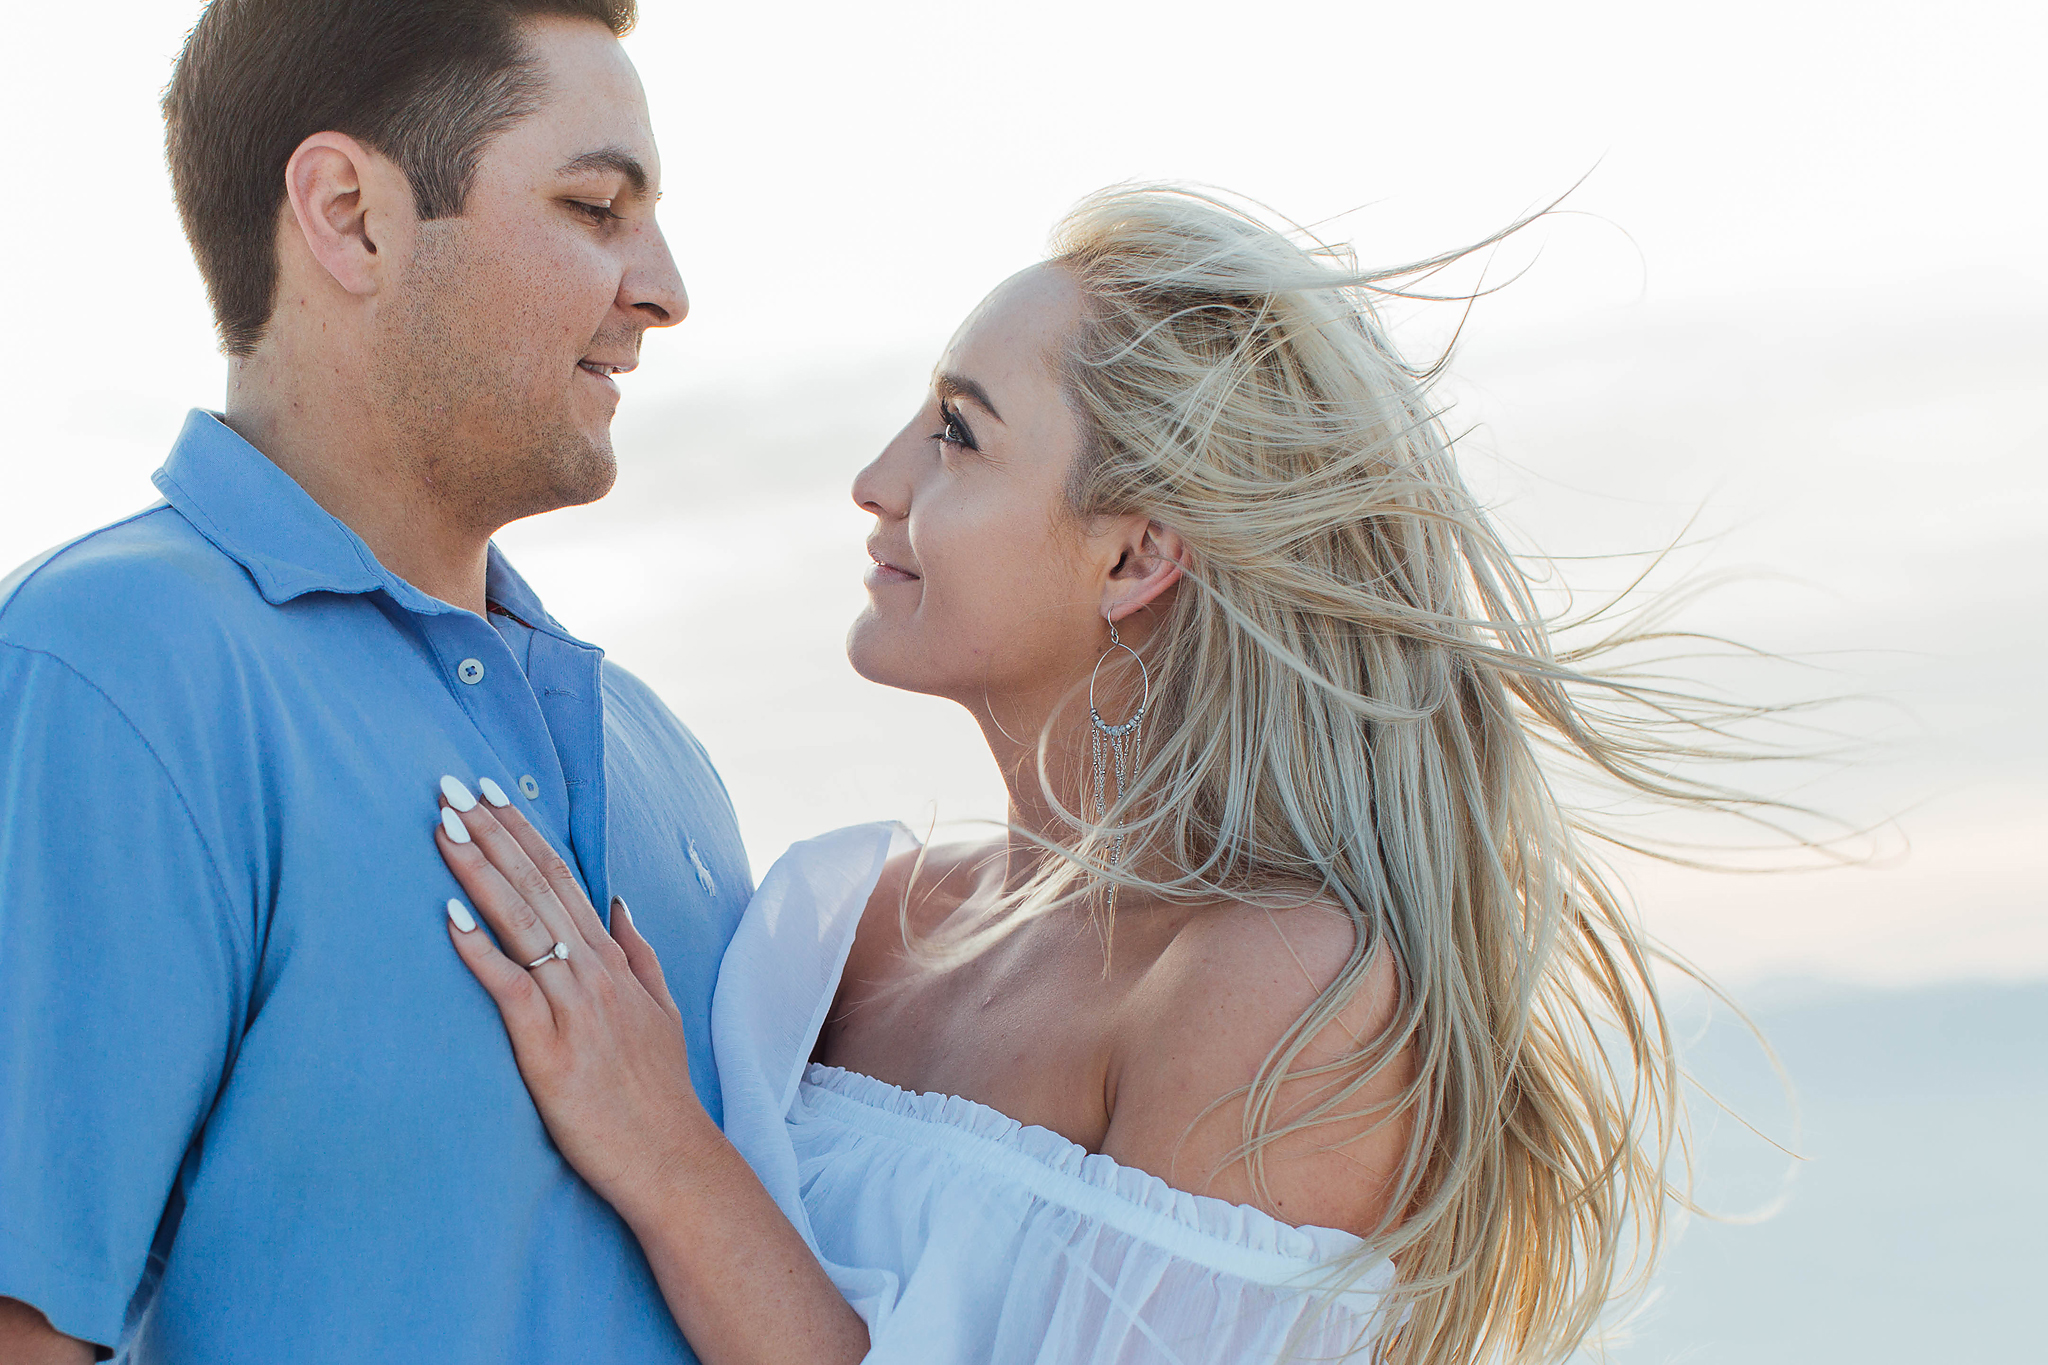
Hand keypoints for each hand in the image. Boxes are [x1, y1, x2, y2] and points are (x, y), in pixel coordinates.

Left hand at [434, 782, 709, 1219]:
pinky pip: (511, 990)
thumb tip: (619, 902)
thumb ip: (639, 952)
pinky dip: (480, 952)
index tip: (490, 793)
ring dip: (481, 873)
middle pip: (538, 887)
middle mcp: (595, 972)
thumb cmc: (657, 1093)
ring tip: (445, 828)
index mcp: (614, 961)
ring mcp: (575, 1008)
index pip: (564, 879)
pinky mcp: (550, 1050)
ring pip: (523, 924)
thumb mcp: (662, 1010)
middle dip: (493, 833)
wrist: (671, 1160)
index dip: (524, 833)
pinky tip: (448, 919)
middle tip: (450, 786)